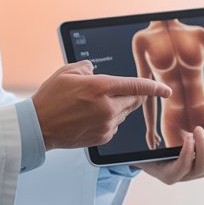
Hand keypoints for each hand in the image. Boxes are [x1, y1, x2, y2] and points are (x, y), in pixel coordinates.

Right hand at [31, 61, 170, 149]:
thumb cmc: (50, 98)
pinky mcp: (102, 137)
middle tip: (131, 92)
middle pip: (134, 101)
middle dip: (135, 96)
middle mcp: (107, 107)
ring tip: (96, 104)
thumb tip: (95, 70)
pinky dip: (110, 120)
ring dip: (119, 107)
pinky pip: (114, 126)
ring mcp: (105, 125)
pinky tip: (93, 116)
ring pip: (124, 113)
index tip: (166, 89)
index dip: (154, 87)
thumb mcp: (66, 72)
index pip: (136, 86)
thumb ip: (86, 67)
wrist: (38, 127)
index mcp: (100, 88)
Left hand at [134, 126, 203, 184]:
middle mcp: (196, 172)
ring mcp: (183, 177)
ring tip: (198, 131)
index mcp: (203, 162)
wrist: (136, 153)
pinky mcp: (170, 176)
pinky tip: (188, 139)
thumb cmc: (163, 144)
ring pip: (203, 167)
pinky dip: (189, 151)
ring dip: (203, 148)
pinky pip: (184, 166)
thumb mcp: (186, 134)